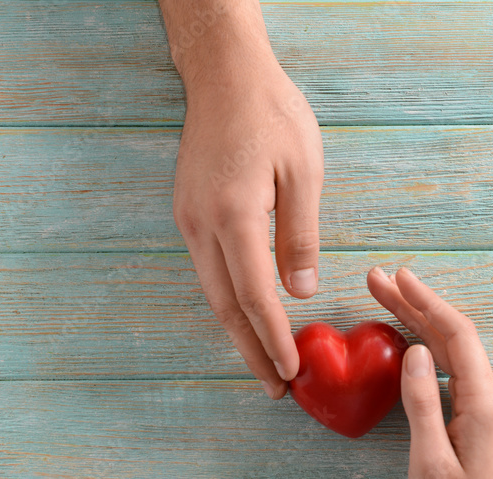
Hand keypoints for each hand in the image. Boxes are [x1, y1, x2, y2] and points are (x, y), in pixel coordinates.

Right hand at [169, 21, 323, 399]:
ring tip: (263, 362)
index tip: (291, 372)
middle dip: (251, 351)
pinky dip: (229, 301)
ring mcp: (189, 220)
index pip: (254, 296)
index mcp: (234, 216)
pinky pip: (209, 269)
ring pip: (213, 292)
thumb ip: (301, 237)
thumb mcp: (303, 173)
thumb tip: (301, 293)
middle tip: (275, 389)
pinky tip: (247, 315)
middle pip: (225, 306)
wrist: (225, 76)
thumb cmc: (272, 114)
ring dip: (238, 330)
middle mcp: (202, 225)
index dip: (273, 339)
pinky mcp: (189, 213)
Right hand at [368, 266, 492, 478]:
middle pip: (454, 337)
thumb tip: (417, 351)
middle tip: (379, 279)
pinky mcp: (479, 418)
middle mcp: (492, 398)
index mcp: (484, 403)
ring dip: (421, 322)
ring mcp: (487, 407)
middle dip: (416, 305)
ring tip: (387, 297)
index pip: (456, 336)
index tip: (398, 277)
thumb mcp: (428, 460)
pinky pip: (453, 370)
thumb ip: (423, 402)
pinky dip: (429, 347)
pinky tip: (409, 338)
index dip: (426, 302)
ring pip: (453, 351)